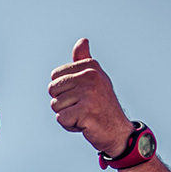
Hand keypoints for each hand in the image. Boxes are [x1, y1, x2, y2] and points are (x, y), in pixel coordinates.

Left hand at [48, 38, 133, 156]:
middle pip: (52, 90)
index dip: (63, 89)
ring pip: (55, 105)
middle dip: (63, 103)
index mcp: (91, 67)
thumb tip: (82, 41)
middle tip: (82, 106)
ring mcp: (89, 94)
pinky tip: (85, 124)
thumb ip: (83, 60)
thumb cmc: (101, 104)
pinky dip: (70, 125)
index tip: (81, 94)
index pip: (55, 76)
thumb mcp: (94, 79)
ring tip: (84, 114)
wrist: (117, 130)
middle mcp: (91, 77)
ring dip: (67, 114)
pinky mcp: (86, 111)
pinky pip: (61, 119)